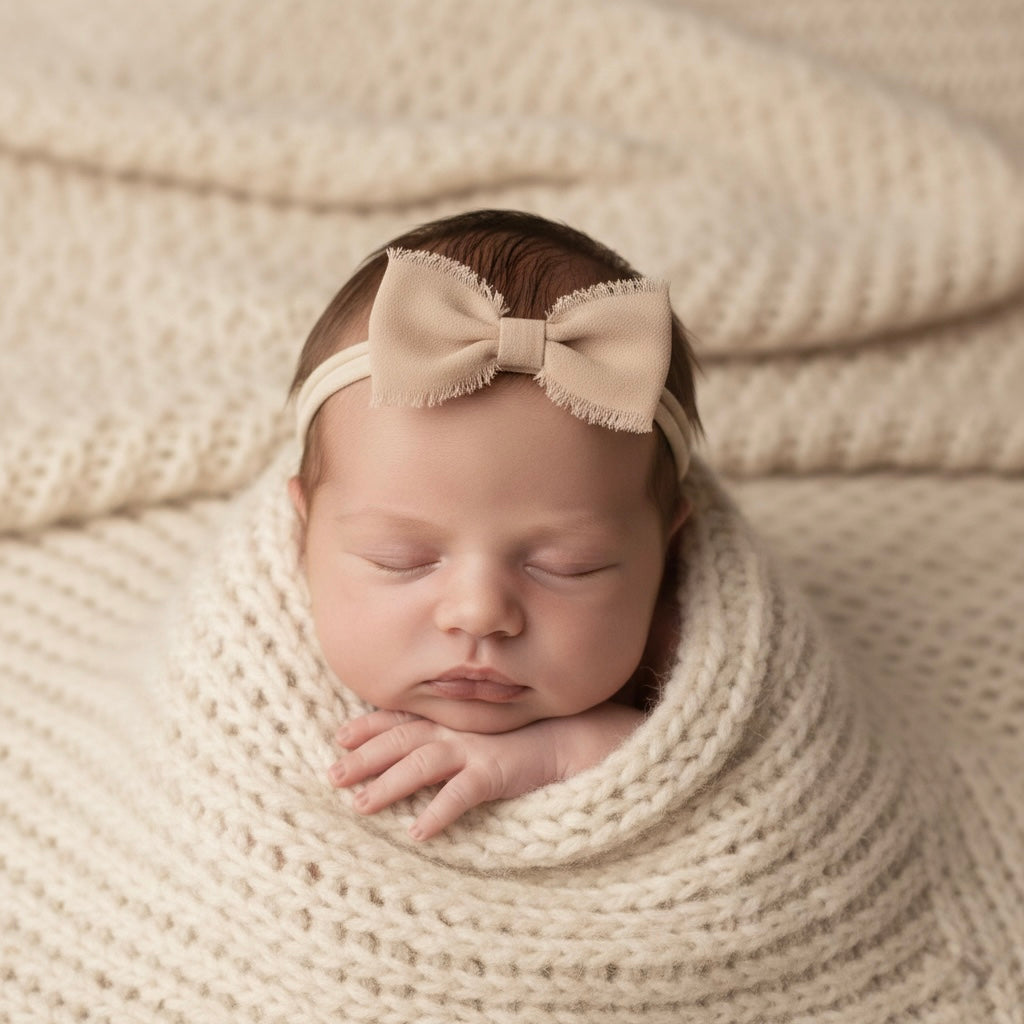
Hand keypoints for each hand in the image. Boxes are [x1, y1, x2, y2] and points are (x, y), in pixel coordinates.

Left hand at [328, 703, 641, 839]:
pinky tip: (418, 833)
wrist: (573, 742)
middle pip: (399, 741)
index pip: (401, 720)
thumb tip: (417, 754)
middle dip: (363, 757)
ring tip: (361, 806)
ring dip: (388, 785)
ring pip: (419, 765)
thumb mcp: (480, 736)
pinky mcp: (494, 773)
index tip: (339, 736)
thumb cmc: (525, 742)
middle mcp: (456, 732)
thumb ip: (451, 740)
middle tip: (332, 775)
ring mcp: (474, 751)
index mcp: (451, 722)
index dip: (368, 726)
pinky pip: (460, 795)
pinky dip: (438, 812)